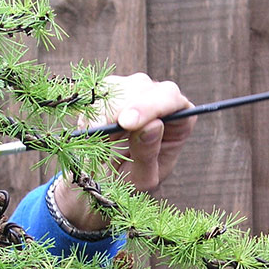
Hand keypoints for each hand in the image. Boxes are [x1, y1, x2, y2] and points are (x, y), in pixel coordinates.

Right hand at [54, 73, 194, 231]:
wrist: (104, 181)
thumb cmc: (131, 181)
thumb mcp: (142, 179)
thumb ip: (148, 154)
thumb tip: (153, 125)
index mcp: (179, 118)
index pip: (170, 98)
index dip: (149, 107)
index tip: (126, 123)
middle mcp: (159, 98)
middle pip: (141, 87)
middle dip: (119, 110)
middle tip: (103, 135)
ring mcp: (134, 90)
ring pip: (116, 87)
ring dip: (102, 116)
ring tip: (102, 144)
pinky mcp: (109, 90)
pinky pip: (95, 94)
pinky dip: (89, 116)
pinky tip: (92, 135)